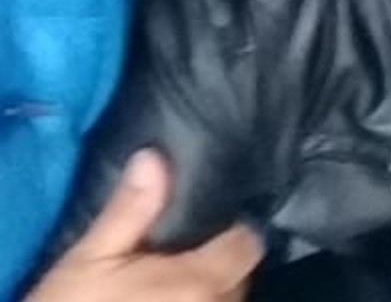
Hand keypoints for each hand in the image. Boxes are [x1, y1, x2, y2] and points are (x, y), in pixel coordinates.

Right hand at [27, 149, 261, 301]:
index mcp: (200, 282)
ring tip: (174, 284)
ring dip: (208, 295)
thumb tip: (154, 157)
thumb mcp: (89, 261)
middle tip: (184, 254)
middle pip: (240, 277)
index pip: (248, 244)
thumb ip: (130, 210)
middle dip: (220, 264)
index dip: (232, 229)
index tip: (209, 222)